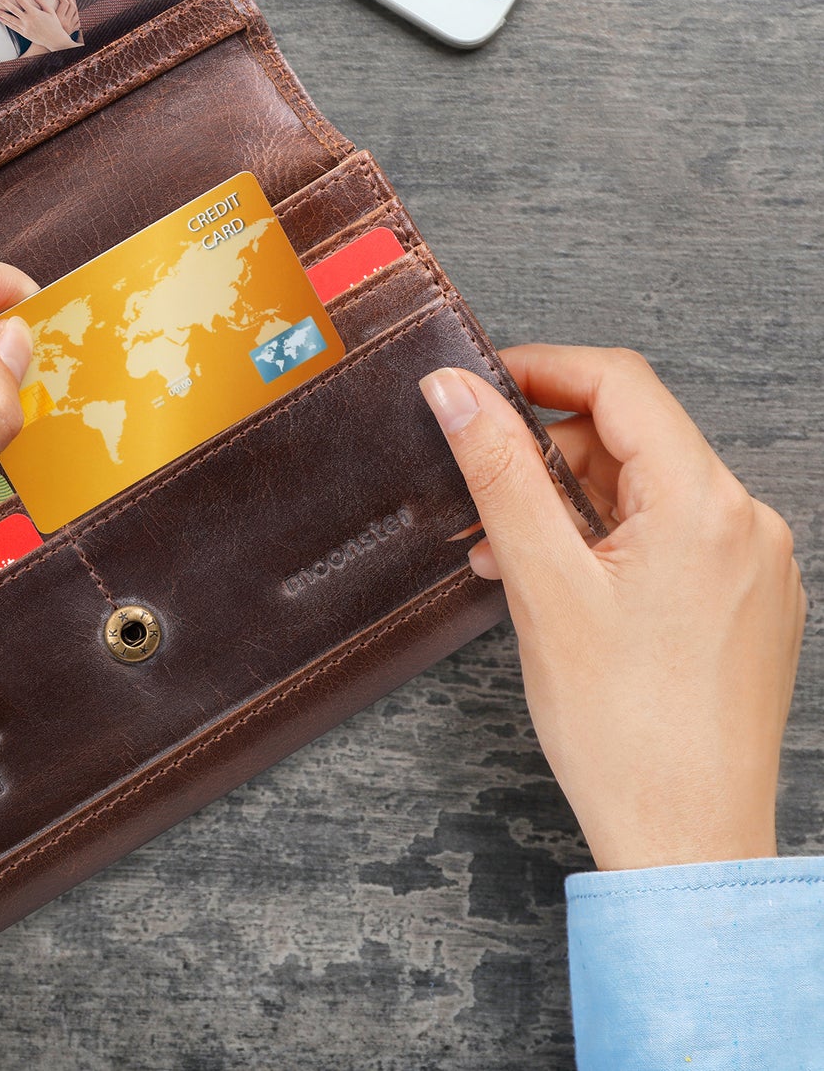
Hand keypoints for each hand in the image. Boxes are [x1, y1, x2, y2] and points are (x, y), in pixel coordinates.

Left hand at [0, 0, 76, 50]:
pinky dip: (5, 22)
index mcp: (34, 13)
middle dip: (3, 2)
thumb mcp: (49, 11)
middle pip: (12, 9)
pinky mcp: (24, 33)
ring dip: (0, 13)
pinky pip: (12, 27)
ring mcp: (24, 28)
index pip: (22, 0)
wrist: (55, 40)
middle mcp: (27, 20)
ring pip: (9, 19)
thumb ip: (40, 0)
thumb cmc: (54, 24)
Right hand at [419, 345, 803, 871]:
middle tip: (478, 496)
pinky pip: (667, 538)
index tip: (479, 385)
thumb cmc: (625, 731)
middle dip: (544, 455)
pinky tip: (555, 583)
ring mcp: (754, 566)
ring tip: (505, 556)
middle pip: (631, 438)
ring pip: (645, 491)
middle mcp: (746, 524)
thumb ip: (498, 471)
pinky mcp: (744, 602)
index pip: (619, 385)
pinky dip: (604, 542)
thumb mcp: (542, 582)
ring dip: (568, 505)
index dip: (540, 370)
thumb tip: (456, 391)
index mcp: (707, 506)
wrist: (687, 841)